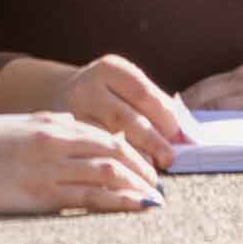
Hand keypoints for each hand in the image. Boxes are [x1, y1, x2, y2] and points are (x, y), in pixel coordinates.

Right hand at [0, 113, 164, 215]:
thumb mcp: (16, 131)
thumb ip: (47, 129)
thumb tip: (76, 132)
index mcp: (48, 124)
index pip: (104, 134)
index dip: (131, 150)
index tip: (144, 166)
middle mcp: (54, 141)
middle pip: (115, 150)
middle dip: (142, 168)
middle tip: (157, 185)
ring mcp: (48, 167)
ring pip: (110, 171)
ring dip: (138, 185)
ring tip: (153, 200)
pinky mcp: (40, 194)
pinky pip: (91, 197)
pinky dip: (121, 201)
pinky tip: (136, 206)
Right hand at [54, 54, 194, 170]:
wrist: (59, 93)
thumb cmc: (107, 94)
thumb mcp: (126, 86)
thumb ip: (155, 105)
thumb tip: (183, 137)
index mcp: (109, 69)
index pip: (142, 93)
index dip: (163, 117)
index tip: (176, 136)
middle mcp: (87, 87)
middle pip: (124, 117)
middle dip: (152, 141)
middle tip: (168, 158)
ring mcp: (71, 111)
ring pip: (107, 139)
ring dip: (135, 157)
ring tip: (151, 171)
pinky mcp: (63, 135)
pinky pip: (94, 153)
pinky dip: (115, 165)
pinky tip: (128, 175)